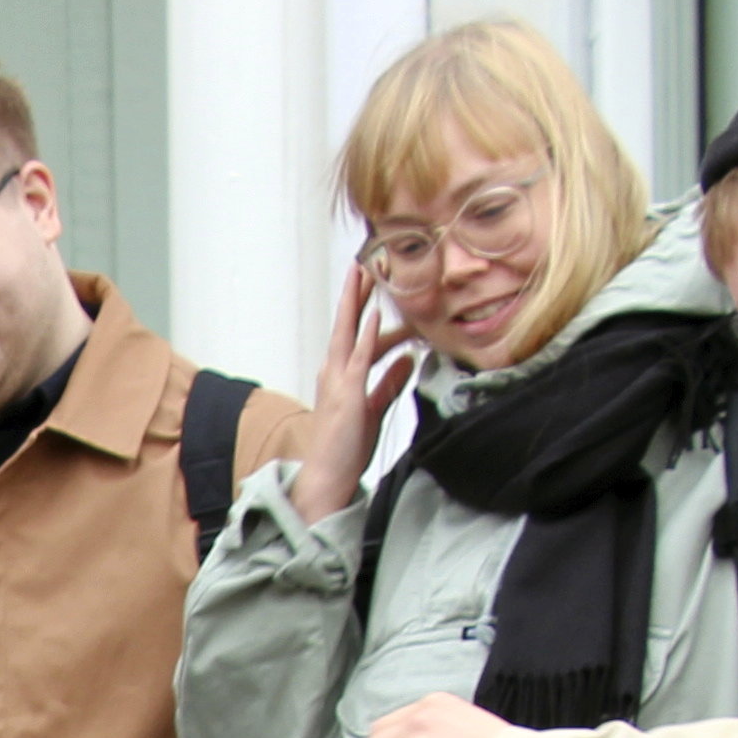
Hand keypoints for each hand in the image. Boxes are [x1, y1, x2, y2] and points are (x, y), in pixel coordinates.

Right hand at [290, 258, 424, 525]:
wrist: (328, 476)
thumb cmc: (347, 447)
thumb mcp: (374, 408)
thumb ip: (390, 382)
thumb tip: (409, 359)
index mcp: (338, 375)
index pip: (351, 332)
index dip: (359, 306)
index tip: (369, 282)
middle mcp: (333, 372)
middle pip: (345, 323)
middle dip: (353, 293)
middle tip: (362, 261)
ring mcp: (338, 381)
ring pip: (348, 332)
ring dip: (356, 302)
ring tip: (364, 273)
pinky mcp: (349, 394)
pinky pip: (359, 358)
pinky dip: (367, 335)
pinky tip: (374, 314)